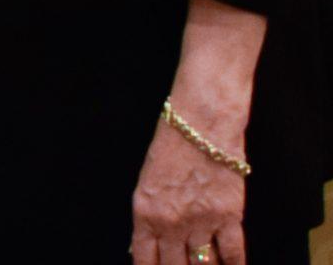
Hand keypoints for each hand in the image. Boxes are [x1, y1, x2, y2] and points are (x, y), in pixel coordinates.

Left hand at [130, 111, 247, 264]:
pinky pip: (233, 253)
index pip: (145, 259)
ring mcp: (201, 222)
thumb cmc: (170, 149)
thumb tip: (148, 246)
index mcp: (145, 214)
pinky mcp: (228, 217)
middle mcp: (171, 223)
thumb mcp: (146, 184)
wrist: (200, 125)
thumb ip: (149, 217)